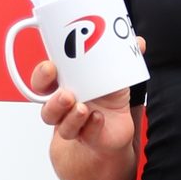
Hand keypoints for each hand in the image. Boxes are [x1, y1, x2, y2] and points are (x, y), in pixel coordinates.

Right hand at [31, 39, 145, 179]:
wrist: (118, 125)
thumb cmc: (108, 96)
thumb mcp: (113, 73)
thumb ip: (122, 57)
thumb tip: (138, 41)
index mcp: (64, 86)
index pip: (42, 82)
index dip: (41, 75)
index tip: (50, 67)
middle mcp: (64, 107)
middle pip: (46, 107)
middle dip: (54, 101)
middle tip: (67, 94)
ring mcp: (74, 124)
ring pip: (61, 125)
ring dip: (71, 117)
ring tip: (83, 108)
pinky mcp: (88, 138)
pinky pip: (85, 135)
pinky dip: (91, 126)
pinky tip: (98, 118)